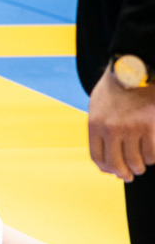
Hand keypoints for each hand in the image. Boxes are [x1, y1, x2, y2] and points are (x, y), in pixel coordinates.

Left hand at [88, 67, 154, 181]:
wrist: (135, 68)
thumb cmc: (115, 89)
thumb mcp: (97, 107)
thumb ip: (99, 130)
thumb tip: (107, 159)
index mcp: (95, 125)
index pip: (97, 157)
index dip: (106, 169)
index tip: (113, 172)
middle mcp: (112, 128)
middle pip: (116, 164)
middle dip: (123, 174)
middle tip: (129, 176)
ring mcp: (132, 127)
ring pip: (136, 161)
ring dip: (139, 167)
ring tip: (141, 166)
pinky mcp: (151, 125)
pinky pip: (152, 152)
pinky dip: (152, 158)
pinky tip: (151, 156)